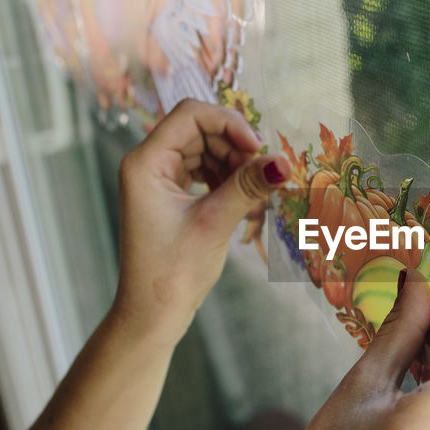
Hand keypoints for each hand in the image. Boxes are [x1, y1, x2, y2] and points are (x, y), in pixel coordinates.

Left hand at [112, 99, 289, 343]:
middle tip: (262, 174)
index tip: (257, 149)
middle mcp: (148, 164)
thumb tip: (284, 162)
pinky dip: (227, 179)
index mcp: (145, 163)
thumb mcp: (215, 222)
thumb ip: (248, 186)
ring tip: (255, 192)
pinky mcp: (170, 195)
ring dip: (234, 164)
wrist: (152, 314)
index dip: (229, 123)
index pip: (191, 115)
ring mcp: (158, 179)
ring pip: (205, 150)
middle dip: (235, 147)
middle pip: (200, 130)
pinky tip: (245, 198)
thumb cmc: (172, 272)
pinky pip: (204, 171)